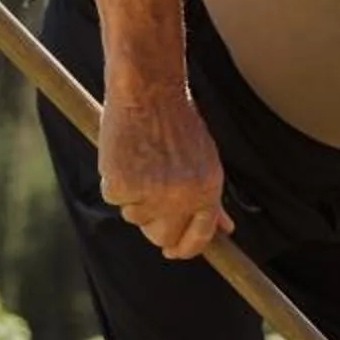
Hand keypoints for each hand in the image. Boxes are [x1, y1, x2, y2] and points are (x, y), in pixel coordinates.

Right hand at [98, 85, 231, 257]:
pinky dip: (115, 181)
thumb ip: (212, 199)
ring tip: (141, 161)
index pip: (197, 238)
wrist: (147, 89)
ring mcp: (150, 193)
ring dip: (134, 197)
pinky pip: (114, 197)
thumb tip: (226, 229)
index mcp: (207, 191)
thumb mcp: (207, 159)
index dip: (183, 248)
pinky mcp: (120, 185)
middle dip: (154, 223)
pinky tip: (124, 155)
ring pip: (135, 217)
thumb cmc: (177, 120)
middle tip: (149, 194)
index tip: (174, 250)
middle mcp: (181, 197)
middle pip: (161, 237)